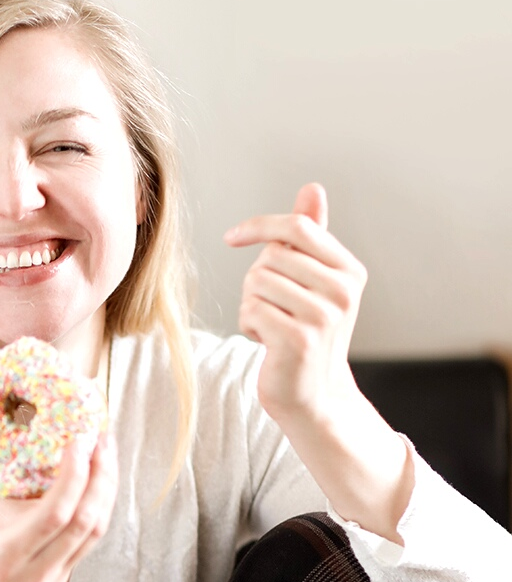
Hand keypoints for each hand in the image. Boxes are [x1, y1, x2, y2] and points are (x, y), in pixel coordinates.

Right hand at [0, 434, 117, 581]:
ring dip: (105, 489)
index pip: (56, 514)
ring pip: (95, 532)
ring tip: (103, 452)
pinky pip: (86, 543)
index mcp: (4, 561)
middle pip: (88, 519)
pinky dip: (94, 510)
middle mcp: (37, 575)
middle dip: (102, 472)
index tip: (79, 437)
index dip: (75, 473)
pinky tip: (91, 485)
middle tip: (101, 433)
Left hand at [225, 183, 366, 429]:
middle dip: (257, 281)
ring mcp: (323, 317)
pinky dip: (249, 325)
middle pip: (271, 258)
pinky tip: (267, 342)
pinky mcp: (299, 341)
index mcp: (349, 270)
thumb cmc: (306, 331)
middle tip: (274, 308)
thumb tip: (312, 188)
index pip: (298, 227)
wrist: (312, 393)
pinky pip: (251, 311)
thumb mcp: (312, 280)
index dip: (259, 227)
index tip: (232, 236)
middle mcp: (343, 292)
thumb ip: (311, 236)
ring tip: (273, 326)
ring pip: (257, 283)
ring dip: (252, 305)